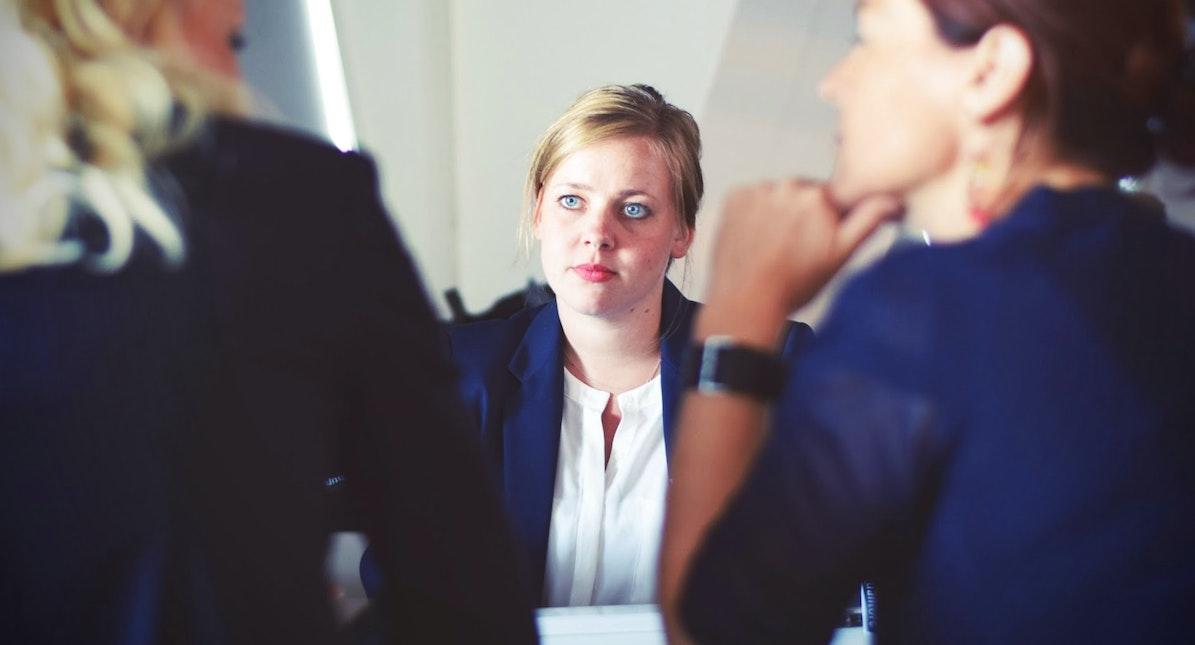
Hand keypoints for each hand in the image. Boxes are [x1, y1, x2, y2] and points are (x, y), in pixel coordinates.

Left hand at [706, 179, 899, 320]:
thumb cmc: (793, 284)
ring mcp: (758, 190)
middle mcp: (788, 186)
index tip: (817, 238)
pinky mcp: (734, 197)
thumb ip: (868, 220)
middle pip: (803, 194)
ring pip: (776, 196)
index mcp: (819, 196)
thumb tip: (893, 199)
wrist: (747, 300)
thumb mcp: (841, 255)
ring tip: (773, 246)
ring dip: (777, 213)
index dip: (827, 219)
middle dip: (802, 215)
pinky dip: (753, 213)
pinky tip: (755, 239)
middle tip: (794, 248)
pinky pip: (751, 198)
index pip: (832, 197)